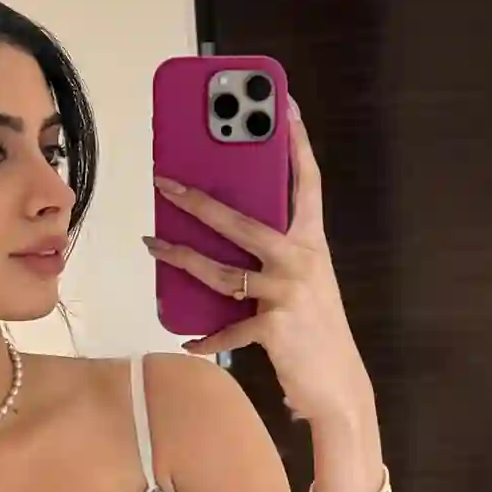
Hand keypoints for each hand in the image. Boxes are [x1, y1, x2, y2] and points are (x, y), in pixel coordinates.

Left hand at [146, 100, 373, 425]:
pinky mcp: (274, 328)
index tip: (284, 105)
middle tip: (165, 180)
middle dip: (199, 200)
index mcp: (312, 243)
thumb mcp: (305, 284)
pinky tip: (189, 341)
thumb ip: (277, 258)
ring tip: (152, 244)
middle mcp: (301, 261)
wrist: (339, 386)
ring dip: (181, 257)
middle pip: (242, 221)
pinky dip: (207, 339)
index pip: (306, 182)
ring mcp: (287, 293)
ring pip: (222, 271)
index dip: (296, 142)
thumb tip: (231, 240)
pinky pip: (228, 330)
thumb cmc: (316, 333)